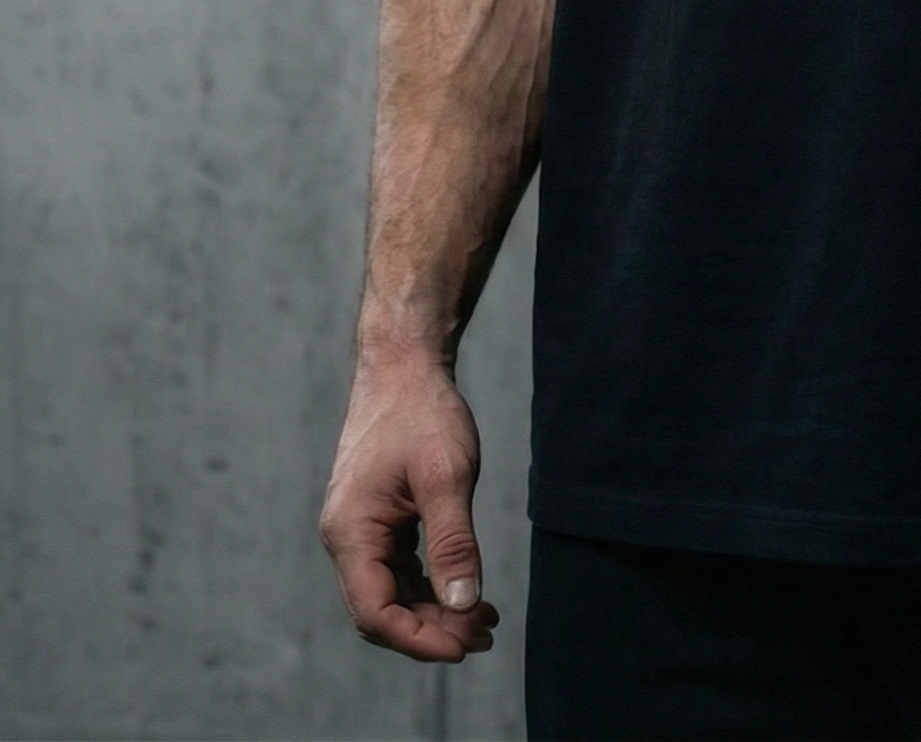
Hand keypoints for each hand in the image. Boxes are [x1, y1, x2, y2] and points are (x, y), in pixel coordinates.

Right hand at [319, 355, 498, 661]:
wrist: (403, 364)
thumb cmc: (422, 412)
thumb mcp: (446, 476)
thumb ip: (453, 542)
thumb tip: (464, 605)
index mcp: (351, 532)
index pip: (375, 612)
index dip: (418, 639)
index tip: (463, 645)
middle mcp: (347, 538)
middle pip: (381, 610)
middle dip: (431, 631)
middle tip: (484, 634)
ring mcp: (360, 529)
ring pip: (391, 593)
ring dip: (433, 612)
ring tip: (483, 622)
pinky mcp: (377, 519)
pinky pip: (397, 569)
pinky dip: (429, 586)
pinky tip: (465, 592)